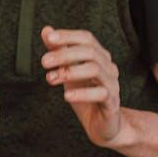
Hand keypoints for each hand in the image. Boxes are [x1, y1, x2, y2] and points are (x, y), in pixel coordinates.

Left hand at [40, 26, 122, 146]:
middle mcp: (108, 67)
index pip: (87, 38)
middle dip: (65, 55)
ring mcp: (112, 84)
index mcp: (99, 57)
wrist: (102, 125)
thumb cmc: (86, 96)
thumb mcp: (68, 72)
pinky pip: (101, 93)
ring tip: (51, 78)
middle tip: (44, 62)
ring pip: (95, 70)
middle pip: (90, 52)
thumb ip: (59, 51)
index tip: (50, 38)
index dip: (69, 36)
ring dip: (70, 72)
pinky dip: (82, 93)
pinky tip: (66, 96)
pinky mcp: (112, 103)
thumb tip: (46, 30)